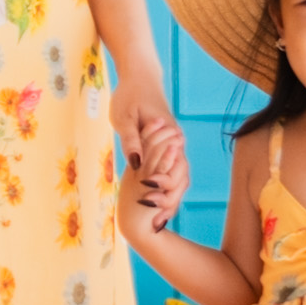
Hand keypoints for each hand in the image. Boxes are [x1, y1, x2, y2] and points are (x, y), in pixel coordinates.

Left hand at [109, 59, 187, 230]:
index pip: (174, 173)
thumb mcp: (124, 117)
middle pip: (181, 180)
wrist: (140, 77)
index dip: (165, 195)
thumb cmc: (130, 95)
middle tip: (155, 227)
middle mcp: (177, 144)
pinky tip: (155, 207)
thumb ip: (131, 141)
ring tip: (156, 224)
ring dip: (169, 201)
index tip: (151, 210)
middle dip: (169, 205)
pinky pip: (172, 173)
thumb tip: (136, 165)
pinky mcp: (168, 148)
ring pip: (179, 179)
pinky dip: (166, 190)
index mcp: (170, 137)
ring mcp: (174, 146)